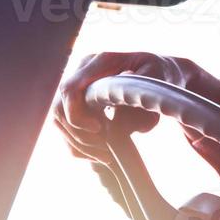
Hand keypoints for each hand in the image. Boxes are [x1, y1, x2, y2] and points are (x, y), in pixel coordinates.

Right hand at [53, 51, 217, 163]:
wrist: (160, 74)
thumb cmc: (160, 76)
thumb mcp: (156, 84)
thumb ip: (136, 101)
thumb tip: (115, 121)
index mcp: (98, 62)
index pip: (70, 89)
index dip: (77, 115)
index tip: (101, 129)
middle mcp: (81, 72)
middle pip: (59, 109)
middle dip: (79, 136)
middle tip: (106, 151)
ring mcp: (77, 88)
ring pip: (60, 123)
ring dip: (79, 145)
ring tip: (106, 156)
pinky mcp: (78, 104)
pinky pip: (67, 130)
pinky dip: (80, 147)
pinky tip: (101, 154)